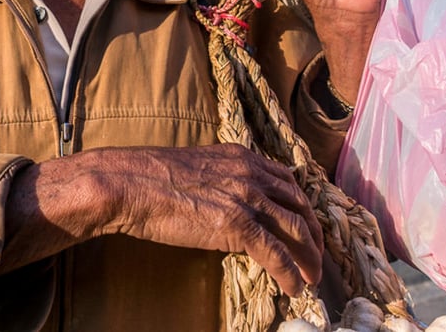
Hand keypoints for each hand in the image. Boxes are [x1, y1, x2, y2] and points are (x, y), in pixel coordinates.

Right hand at [105, 143, 323, 295]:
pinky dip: (290, 273)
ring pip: (296, 230)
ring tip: (311, 278)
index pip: (286, 181)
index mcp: (241, 157)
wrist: (130, 183)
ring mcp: (246, 198)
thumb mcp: (196, 169)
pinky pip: (277, 254)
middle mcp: (251, 174)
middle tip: (315, 256)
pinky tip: (293, 287)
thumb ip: (220, 180)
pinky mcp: (238, 224)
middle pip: (299, 205)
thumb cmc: (149, 178)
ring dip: (309, 258)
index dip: (301, 206)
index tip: (304, 225)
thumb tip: (225, 203)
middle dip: (313, 234)